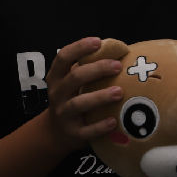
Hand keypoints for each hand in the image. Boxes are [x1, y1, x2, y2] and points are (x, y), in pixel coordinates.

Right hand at [44, 37, 122, 152]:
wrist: (56, 132)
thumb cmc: (73, 98)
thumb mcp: (73, 82)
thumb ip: (89, 67)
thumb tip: (120, 50)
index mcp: (57, 77)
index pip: (63, 57)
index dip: (79, 48)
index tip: (97, 42)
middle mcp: (58, 94)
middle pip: (74, 78)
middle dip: (97, 70)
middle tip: (118, 66)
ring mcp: (63, 115)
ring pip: (78, 104)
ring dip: (100, 97)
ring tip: (119, 92)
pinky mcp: (73, 134)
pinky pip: (86, 131)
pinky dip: (100, 126)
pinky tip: (114, 121)